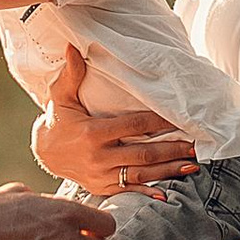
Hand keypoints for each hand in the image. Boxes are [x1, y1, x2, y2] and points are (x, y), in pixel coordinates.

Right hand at [31, 41, 197, 196]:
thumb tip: (74, 45)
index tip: (177, 118)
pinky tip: (166, 195)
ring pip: (140, 174)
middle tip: (195, 146)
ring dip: (168, 171)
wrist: (44, 152)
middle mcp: (99, 156)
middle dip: (171, 150)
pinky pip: (129, 190)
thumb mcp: (60, 96)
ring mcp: (102, 175)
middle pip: (142, 154)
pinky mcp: (102, 187)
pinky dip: (147, 193)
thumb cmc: (58, 119)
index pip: (133, 126)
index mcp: (93, 133)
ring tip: (191, 166)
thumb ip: (71, 73)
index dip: (157, 122)